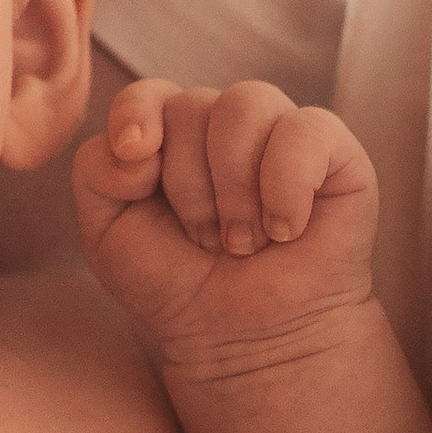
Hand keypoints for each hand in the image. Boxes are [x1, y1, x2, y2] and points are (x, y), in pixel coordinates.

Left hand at [73, 77, 379, 376]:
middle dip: (189, 187)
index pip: (148, 93)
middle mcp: (224, 125)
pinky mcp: (335, 153)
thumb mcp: (106, 234)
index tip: (138, 163)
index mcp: (169, 135)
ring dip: (234, 188)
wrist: (245, 340)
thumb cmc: (177, 284)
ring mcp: (281, 133)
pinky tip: (284, 230)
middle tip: (206, 240)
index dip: (137, 116)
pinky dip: (286, 185)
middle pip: (192, 106)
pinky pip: (306, 129)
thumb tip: (140, 144)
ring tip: (243, 241)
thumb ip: (95, 172)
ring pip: (245, 105)